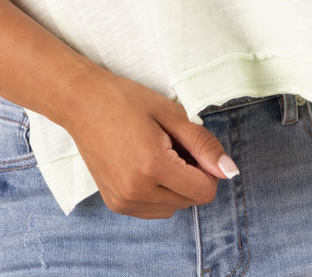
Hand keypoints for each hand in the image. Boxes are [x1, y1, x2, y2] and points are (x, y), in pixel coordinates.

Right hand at [62, 71, 238, 218]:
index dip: (207, 169)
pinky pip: (153, 210)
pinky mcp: (116, 204)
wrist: (82, 103)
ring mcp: (124, 202)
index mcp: (153, 166)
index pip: (204, 192)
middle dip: (190, 175)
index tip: (192, 147)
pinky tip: (144, 165)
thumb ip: (203, 144)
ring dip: (175, 186)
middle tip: (170, 144)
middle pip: (190, 200)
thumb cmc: (126, 101)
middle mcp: (137, 191)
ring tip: (155, 152)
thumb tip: (229, 171)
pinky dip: (158, 193)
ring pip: (173, 208)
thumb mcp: (171, 113)